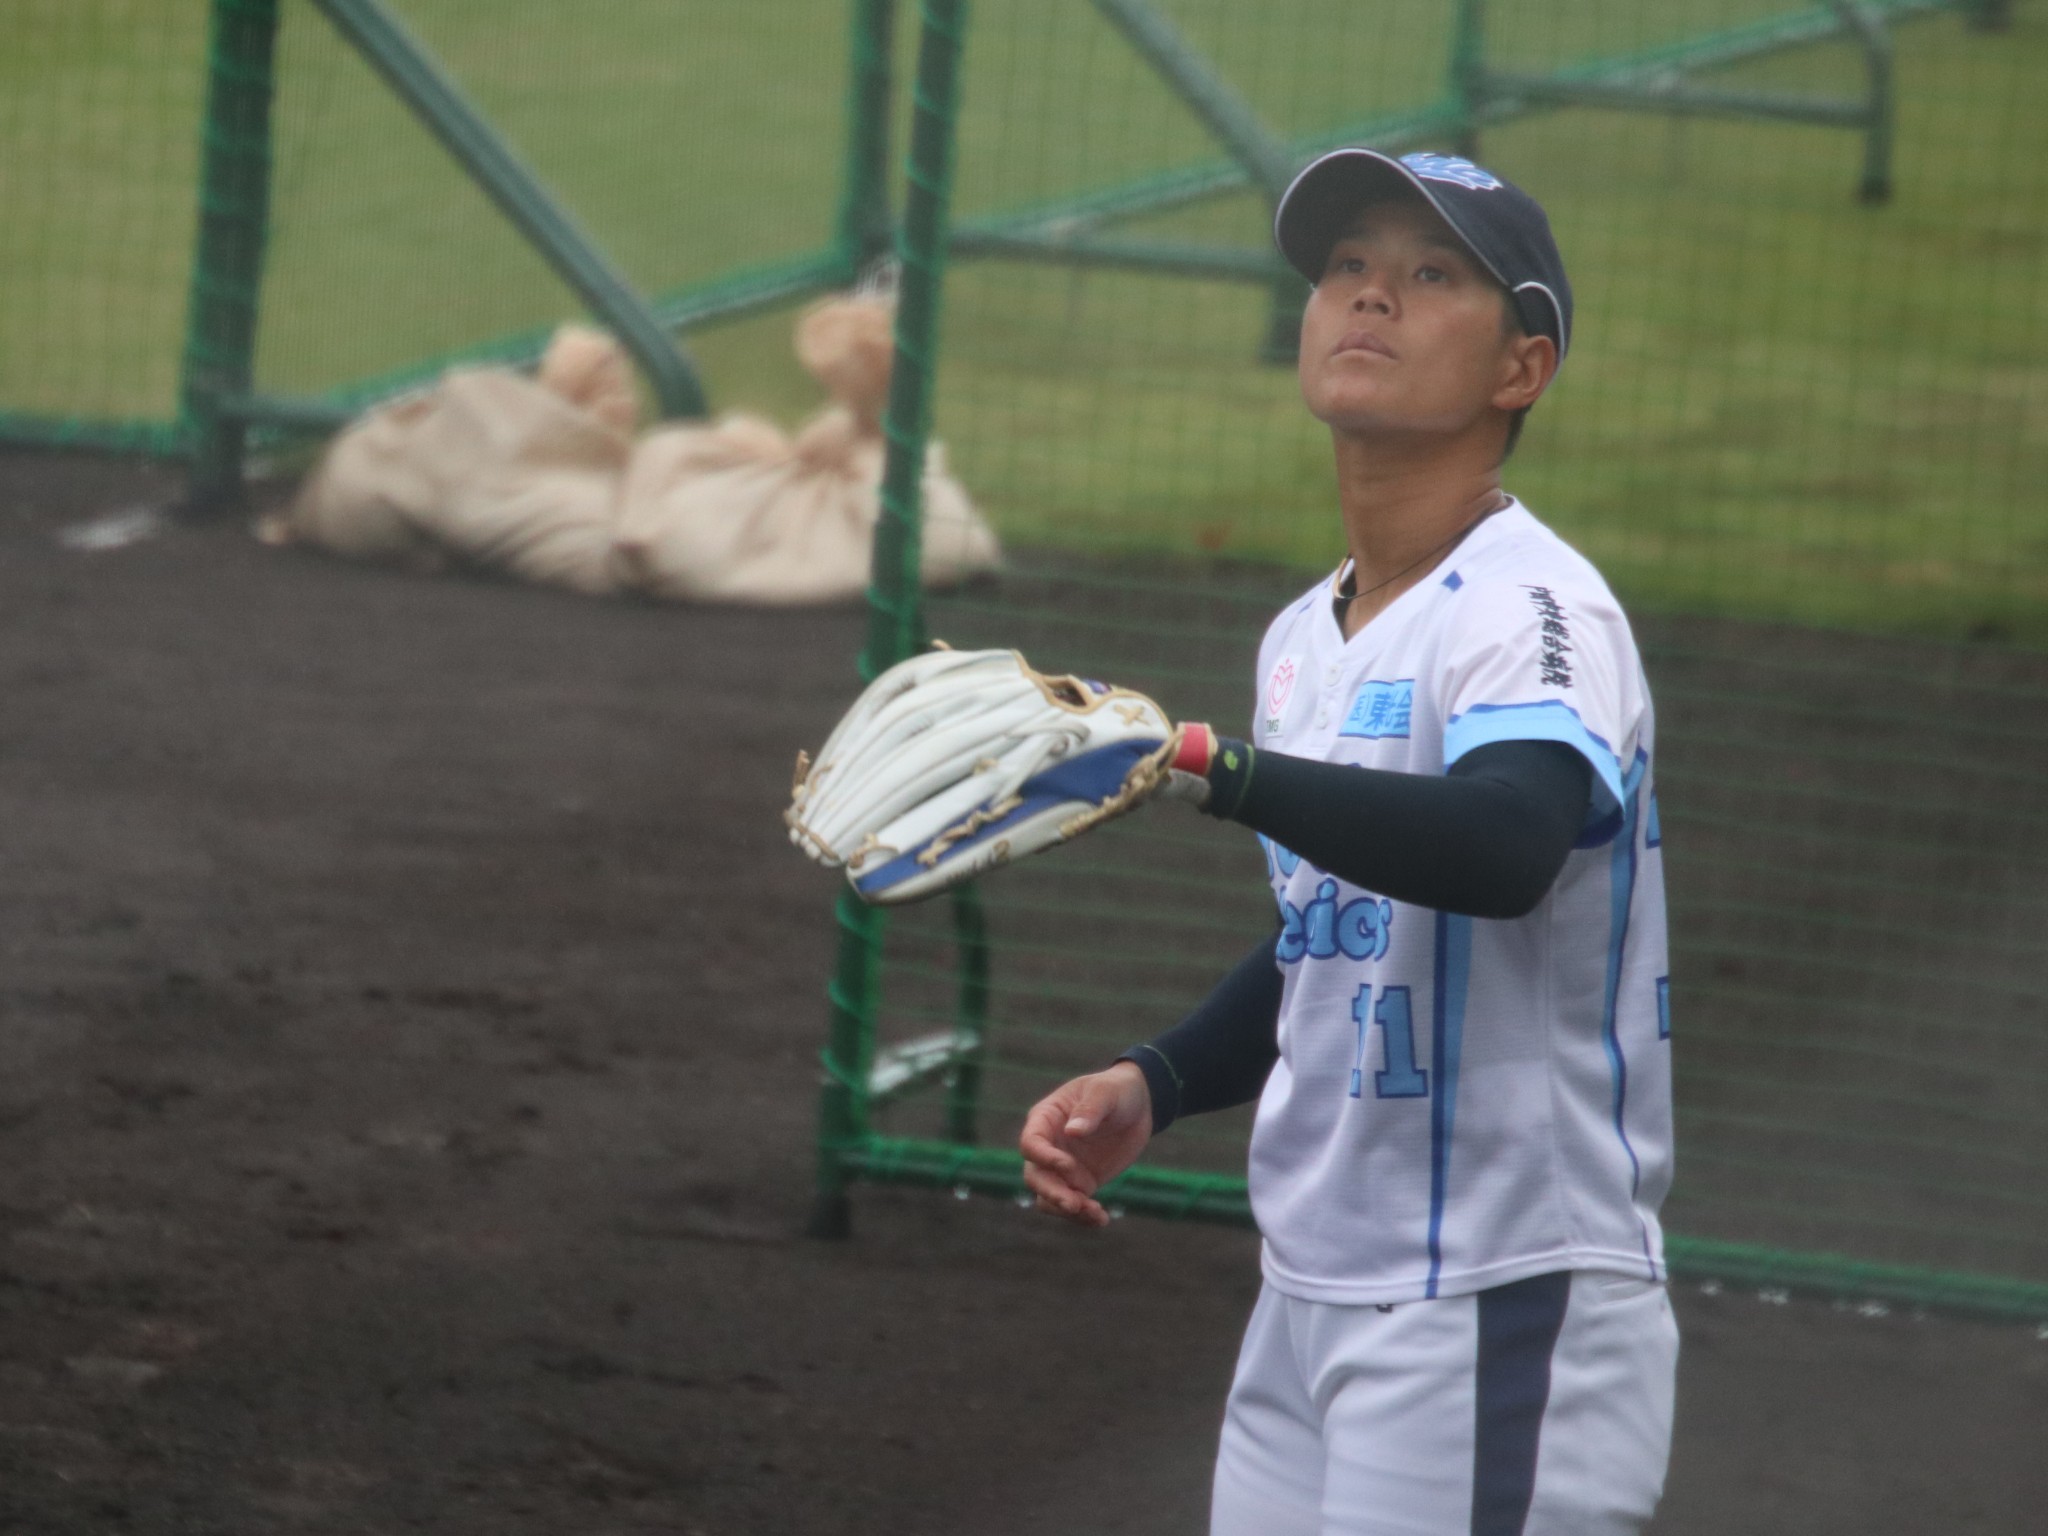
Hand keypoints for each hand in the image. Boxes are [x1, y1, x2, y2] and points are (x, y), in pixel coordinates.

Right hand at [1018, 1062, 1152, 1227]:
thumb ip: (1089, 1110)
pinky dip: (1084, 1217)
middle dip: (1052, 1193)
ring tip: (1095, 1213)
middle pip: (1035, 1177)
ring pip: (1049, 1198)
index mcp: (1045, 1119)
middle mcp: (1049, 1147)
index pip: (1031, 1144)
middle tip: (1075, 1204)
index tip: (1068, 1166)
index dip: (1044, 1158)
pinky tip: (1102, 1219)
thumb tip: (1072, 1131)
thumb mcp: (1105, 1093)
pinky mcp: (1081, 1183)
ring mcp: (1063, 1168)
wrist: (1138, 1105)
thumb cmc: (1116, 1090)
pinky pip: (1074, 1206)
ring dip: (1067, 1210)